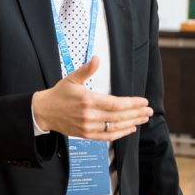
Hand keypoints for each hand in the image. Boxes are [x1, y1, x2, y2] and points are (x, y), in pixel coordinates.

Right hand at [32, 56, 151, 140]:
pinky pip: (107, 136)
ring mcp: (88, 127)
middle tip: (149, 111)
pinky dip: (120, 133)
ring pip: (115, 127)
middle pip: (118, 116)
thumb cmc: (59, 94)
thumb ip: (87, 69)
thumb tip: (97, 58)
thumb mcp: (72, 78)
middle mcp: (89, 115)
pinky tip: (130, 128)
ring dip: (132, 123)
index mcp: (87, 100)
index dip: (131, 103)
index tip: (143, 101)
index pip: (115, 103)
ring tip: (144, 119)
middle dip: (136, 113)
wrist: (44, 112)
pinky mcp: (86, 135)